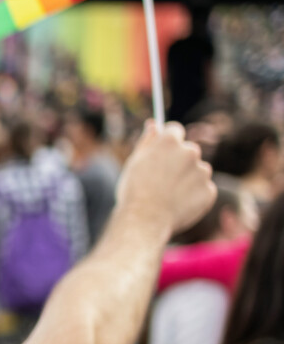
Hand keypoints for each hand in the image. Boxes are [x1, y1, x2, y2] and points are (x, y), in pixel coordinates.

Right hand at [117, 120, 215, 236]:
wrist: (145, 220)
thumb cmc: (134, 190)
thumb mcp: (135, 162)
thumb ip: (147, 141)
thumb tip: (153, 124)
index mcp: (170, 141)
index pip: (174, 131)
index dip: (167, 142)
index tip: (162, 152)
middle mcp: (190, 152)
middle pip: (188, 151)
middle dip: (178, 161)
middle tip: (162, 179)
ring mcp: (202, 171)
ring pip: (197, 170)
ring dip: (187, 178)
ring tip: (169, 195)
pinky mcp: (209, 190)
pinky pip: (202, 189)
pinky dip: (193, 195)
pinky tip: (177, 204)